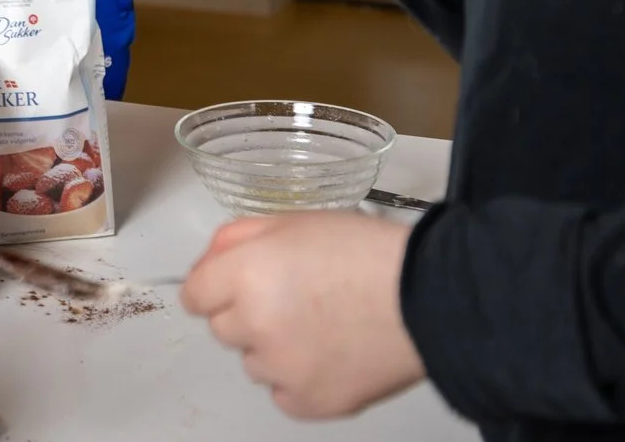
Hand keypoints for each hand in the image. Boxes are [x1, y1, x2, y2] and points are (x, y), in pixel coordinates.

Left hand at [181, 212, 425, 419]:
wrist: (430, 298)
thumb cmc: (366, 253)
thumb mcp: (294, 222)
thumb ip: (239, 239)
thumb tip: (209, 261)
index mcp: (245, 275)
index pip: (194, 295)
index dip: (215, 286)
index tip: (235, 285)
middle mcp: (254, 325)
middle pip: (222, 328)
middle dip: (246, 314)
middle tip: (293, 299)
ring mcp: (281, 370)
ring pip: (253, 362)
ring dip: (273, 347)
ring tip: (321, 325)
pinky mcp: (309, 402)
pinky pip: (283, 393)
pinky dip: (299, 379)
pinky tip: (331, 354)